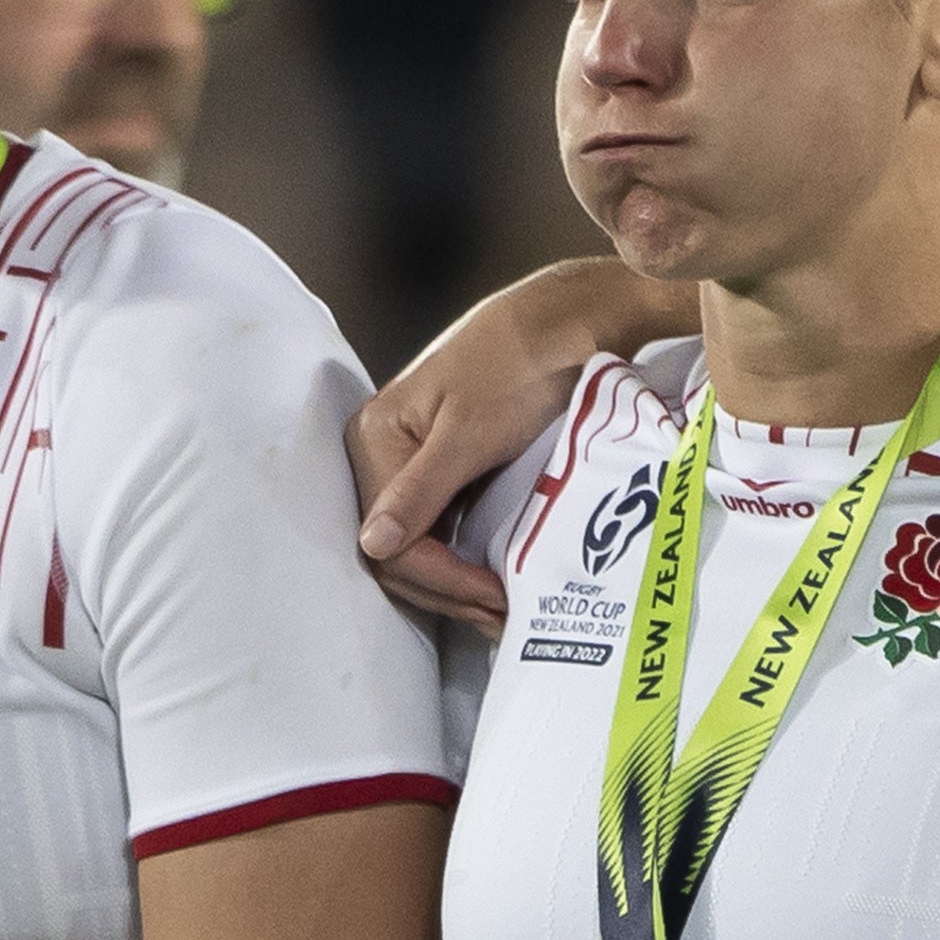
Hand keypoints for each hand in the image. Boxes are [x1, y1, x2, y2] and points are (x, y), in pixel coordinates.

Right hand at [350, 256, 687, 628]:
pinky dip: (465, 561)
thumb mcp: (470, 431)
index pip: (389, 539)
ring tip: (502, 610)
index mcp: (375, 438)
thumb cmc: (520, 364)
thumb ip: (421, 490)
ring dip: (456, 585)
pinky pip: (443, 530)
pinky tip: (494, 581)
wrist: (568, 322)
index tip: (494, 599)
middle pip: (396, 552)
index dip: (440, 578)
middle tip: (502, 616)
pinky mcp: (446, 471)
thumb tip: (371, 546)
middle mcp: (383, 453)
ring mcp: (413, 464)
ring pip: (419, 548)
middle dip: (447, 591)